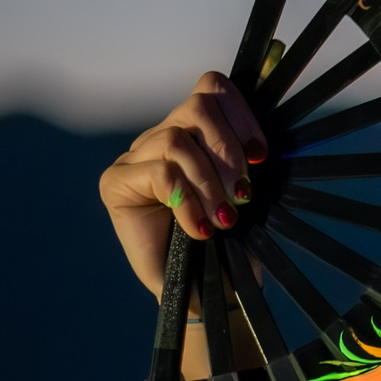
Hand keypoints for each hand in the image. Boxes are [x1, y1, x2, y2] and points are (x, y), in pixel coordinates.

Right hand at [99, 72, 266, 299]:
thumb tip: (265, 122)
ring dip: (208, 180)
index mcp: (195, 133)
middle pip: (197, 106)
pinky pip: (159, 172)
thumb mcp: (249, 193)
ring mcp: (135, 159)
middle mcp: (161, 139)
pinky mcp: (115, 184)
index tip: (262, 155)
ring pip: (176, 138)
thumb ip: (250, 155)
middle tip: (242, 193)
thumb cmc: (232, 245)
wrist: (209, 292)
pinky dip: (187, 201)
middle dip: (228, 150)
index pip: (212, 88)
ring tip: (223, 216)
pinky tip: (199, 229)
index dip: (241, 114)